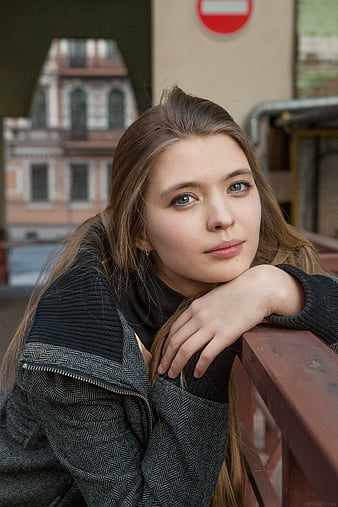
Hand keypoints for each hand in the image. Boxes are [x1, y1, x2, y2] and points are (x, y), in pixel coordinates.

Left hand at [158, 265, 304, 378]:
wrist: (258, 289)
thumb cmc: (238, 292)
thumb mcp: (213, 298)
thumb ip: (202, 310)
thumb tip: (195, 324)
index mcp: (195, 307)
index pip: (173, 329)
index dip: (165, 345)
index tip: (163, 355)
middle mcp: (199, 317)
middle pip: (175, 341)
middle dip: (166, 358)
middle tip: (161, 370)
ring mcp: (211, 326)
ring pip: (185, 350)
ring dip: (176, 364)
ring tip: (172, 375)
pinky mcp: (225, 335)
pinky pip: (206, 355)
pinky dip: (199, 367)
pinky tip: (197, 374)